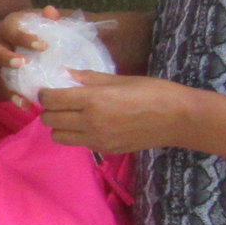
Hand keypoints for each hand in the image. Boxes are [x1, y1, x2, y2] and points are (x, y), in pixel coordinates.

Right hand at [0, 6, 59, 105]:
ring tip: (21, 90)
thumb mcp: (48, 29)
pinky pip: (0, 88)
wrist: (44, 56)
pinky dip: (12, 96)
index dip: (22, 36)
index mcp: (11, 28)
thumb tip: (50, 11)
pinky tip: (24, 104)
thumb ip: (50, 22)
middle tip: (23, 64)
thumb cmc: (46, 38)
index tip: (43, 46)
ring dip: (5, 82)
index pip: (9, 26)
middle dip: (5, 56)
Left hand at [38, 71, 198, 154]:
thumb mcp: (120, 79)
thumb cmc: (153, 92)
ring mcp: (97, 140)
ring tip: (74, 115)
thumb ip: (88, 78)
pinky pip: (78, 144)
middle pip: (49, 119)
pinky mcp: (105, 151)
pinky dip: (78, 135)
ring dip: (60, 125)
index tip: (51, 89)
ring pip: (58, 136)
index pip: (50, 100)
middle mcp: (90, 122)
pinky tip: (93, 125)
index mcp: (93, 100)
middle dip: (51, 109)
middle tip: (62, 102)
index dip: (46, 93)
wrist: (179, 119)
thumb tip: (65, 73)